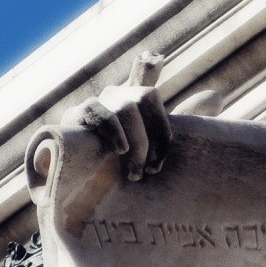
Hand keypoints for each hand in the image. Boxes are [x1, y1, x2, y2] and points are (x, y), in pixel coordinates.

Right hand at [62, 53, 169, 180]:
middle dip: (152, 140)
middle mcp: (115, 93)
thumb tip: (194, 124)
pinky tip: (120, 150)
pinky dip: (114, 131)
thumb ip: (159, 138)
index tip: (158, 163)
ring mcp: (96, 102)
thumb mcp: (140, 150)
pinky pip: (98, 111)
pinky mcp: (76, 114)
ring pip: (125, 108)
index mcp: (131, 96)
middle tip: (149, 170)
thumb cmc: (112, 162)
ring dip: (136, 143)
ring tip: (134, 173)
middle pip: (142, 100)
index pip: (151, 98)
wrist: (72, 170)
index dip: (161, 129)